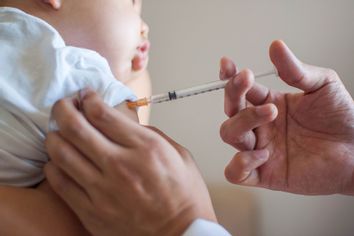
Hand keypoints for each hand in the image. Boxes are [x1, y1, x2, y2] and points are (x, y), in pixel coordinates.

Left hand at [44, 89, 215, 235]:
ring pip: (61, 153)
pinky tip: (58, 161)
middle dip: (63, 109)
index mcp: (145, 148)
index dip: (88, 98)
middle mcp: (120, 166)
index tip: (85, 95)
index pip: (102, 114)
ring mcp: (103, 190)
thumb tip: (125, 124)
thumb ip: (151, 134)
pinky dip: (54, 166)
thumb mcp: (179, 154)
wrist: (181, 234)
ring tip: (58, 131)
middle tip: (63, 105)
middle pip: (75, 127)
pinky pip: (60, 183)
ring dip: (55, 136)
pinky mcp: (92, 211)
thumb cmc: (184, 196)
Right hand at [219, 40, 353, 194]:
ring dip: (242, 121)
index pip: (240, 90)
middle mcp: (261, 126)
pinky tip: (263, 154)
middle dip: (234, 94)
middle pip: (230, 110)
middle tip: (248, 81)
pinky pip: (236, 173)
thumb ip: (296, 70)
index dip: (229, 77)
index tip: (228, 65)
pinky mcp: (265, 175)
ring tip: (270, 112)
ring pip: (229, 135)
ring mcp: (261, 149)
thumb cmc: (343, 119)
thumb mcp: (322, 85)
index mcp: (269, 103)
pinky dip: (240, 163)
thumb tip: (275, 46)